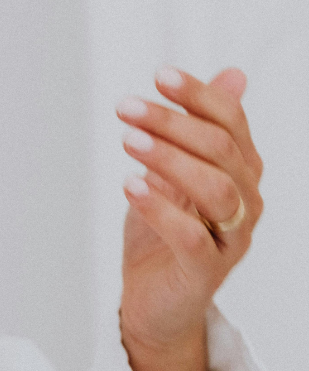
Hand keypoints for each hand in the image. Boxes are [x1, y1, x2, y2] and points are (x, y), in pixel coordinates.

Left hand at [116, 66, 262, 370]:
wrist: (155, 295)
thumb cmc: (167, 225)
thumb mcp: (177, 166)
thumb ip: (202, 123)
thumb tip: (236, 75)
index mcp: (240, 169)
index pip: (231, 122)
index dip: (198, 95)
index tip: (160, 76)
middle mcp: (244, 200)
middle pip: (220, 149)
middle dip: (171, 121)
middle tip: (126, 107)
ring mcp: (230, 238)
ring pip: (214, 189)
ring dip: (168, 159)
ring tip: (128, 141)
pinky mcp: (206, 271)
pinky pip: (193, 238)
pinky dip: (160, 208)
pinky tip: (131, 184)